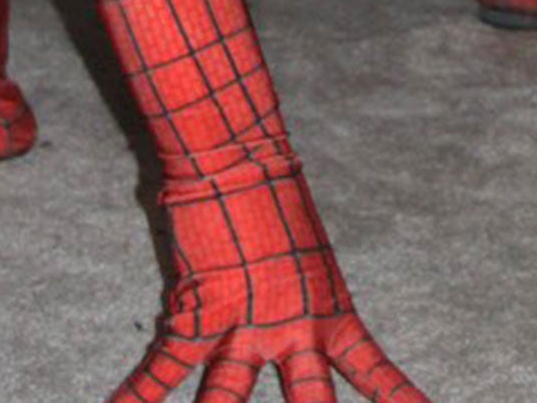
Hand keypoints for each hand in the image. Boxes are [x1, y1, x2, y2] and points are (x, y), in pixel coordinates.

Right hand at [109, 151, 428, 402]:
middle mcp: (292, 331)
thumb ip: (298, 294)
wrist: (238, 157)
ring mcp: (242, 329)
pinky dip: (134, 399)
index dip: (402, 400)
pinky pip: (160, 372)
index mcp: (329, 312)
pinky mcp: (195, 318)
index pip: (373, 371)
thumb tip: (284, 313)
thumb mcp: (304, 252)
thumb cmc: (274, 194)